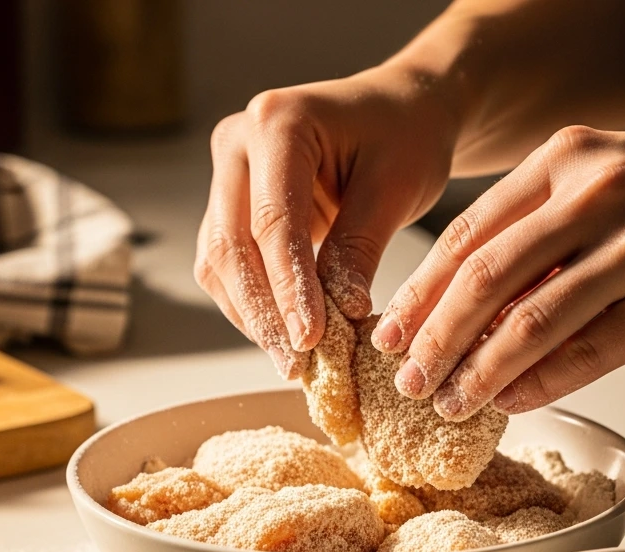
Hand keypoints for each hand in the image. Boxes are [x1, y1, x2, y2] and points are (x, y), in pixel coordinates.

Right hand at [195, 69, 456, 377]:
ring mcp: (228, 176)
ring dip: (253, 317)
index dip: (289, 289)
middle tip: (295, 366)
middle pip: (232, 246)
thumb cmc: (405, 138)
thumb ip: (360, 247)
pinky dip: (254, 305)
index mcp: (277, 123)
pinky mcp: (233, 207)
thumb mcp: (396, 188)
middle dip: (264, 315)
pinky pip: (229, 266)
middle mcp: (237, 145)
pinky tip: (286, 336)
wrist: (399, 113)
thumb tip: (339, 315)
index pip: (273, 222)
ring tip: (293, 362)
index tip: (310, 341)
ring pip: (220, 262)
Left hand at [372, 125, 624, 417]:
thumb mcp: (619, 183)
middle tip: (408, 382)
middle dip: (434, 339)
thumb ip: (548, 237)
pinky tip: (515, 402)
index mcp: (571, 161)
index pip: (468, 234)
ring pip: (529, 322)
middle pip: (485, 278)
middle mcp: (599, 196)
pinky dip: (542, 384)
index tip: (391, 334)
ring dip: (480, 372)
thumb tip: (481, 311)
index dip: (420, 292)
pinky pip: (588, 353)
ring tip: (451, 404)